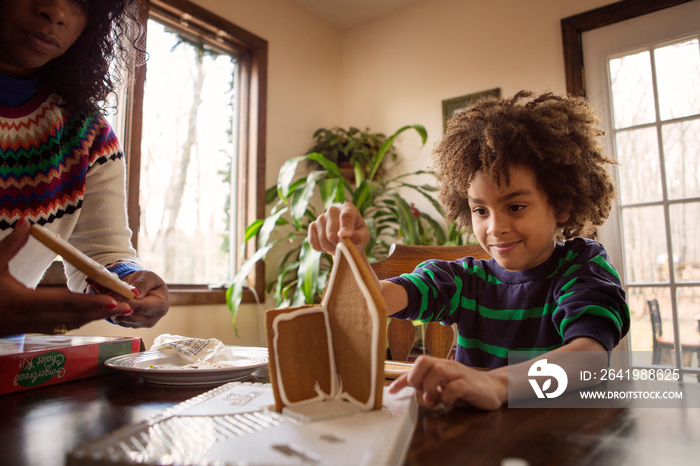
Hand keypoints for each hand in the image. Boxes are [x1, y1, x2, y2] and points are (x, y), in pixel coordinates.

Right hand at [0, 218, 130, 335]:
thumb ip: (11, 245)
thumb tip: (28, 222)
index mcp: (23, 303)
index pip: (65, 303)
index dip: (91, 303)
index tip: (113, 300)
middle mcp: (31, 319)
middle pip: (74, 315)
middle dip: (101, 310)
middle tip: (128, 305)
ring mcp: (31, 327)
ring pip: (69, 322)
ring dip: (93, 316)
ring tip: (118, 309)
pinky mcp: (29, 329)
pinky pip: (60, 325)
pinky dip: (79, 319)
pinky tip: (91, 314)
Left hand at [108, 270, 168, 327]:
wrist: (147, 289)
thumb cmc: (149, 281)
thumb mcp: (148, 277)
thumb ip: (142, 284)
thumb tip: (135, 294)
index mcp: (160, 306)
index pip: (141, 307)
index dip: (126, 301)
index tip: (112, 294)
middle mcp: (152, 319)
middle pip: (131, 316)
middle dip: (118, 306)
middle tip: (106, 295)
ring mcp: (142, 324)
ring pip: (123, 320)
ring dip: (114, 309)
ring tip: (108, 296)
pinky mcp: (133, 325)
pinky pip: (120, 320)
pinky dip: (114, 312)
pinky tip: (112, 301)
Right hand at [308, 202, 368, 254]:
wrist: (346, 241)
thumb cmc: (357, 237)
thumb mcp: (363, 237)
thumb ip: (358, 237)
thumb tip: (343, 235)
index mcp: (348, 208)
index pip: (346, 216)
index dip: (345, 227)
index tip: (344, 237)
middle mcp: (333, 210)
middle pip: (332, 233)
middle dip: (338, 245)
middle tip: (343, 247)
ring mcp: (321, 217)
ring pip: (323, 240)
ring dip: (330, 248)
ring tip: (337, 246)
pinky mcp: (312, 226)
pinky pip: (313, 243)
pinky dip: (321, 249)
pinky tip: (328, 245)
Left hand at [388, 355, 506, 410]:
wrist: (494, 387)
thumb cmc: (467, 388)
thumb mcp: (445, 388)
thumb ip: (430, 390)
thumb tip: (415, 395)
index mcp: (440, 366)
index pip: (416, 367)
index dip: (402, 379)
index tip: (391, 392)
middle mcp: (448, 366)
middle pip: (424, 361)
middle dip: (416, 378)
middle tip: (421, 392)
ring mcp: (459, 374)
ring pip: (437, 371)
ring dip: (430, 388)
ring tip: (434, 399)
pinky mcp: (470, 384)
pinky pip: (454, 387)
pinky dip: (447, 397)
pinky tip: (449, 403)